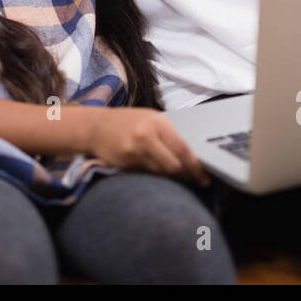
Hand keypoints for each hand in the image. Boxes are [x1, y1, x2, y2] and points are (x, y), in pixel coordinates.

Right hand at [87, 108, 210, 185]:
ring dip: (172, 178)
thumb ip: (168, 134)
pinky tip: (157, 174)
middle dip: (186, 176)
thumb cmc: (127, 122)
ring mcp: (134, 151)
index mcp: (157, 122)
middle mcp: (146, 136)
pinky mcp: (125, 164)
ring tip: (178, 177)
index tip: (204, 177)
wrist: (96, 126)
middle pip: (174, 165)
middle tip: (194, 181)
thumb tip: (192, 155)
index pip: (183, 149)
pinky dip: (155, 177)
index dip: (195, 166)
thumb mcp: (150, 119)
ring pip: (161, 173)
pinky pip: (147, 175)